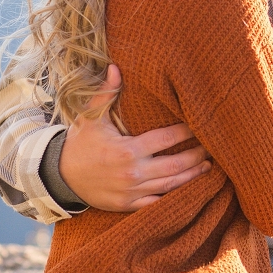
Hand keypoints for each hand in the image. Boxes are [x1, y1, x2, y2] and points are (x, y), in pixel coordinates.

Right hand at [59, 65, 210, 211]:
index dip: (185, 132)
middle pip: (175, 165)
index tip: (199, 125)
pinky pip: (158, 203)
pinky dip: (176, 197)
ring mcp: (132, 191)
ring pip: (171, 185)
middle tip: (212, 147)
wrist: (61, 176)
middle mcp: (133, 172)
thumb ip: (106, 92)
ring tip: (208, 166)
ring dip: (192, 176)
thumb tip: (116, 66)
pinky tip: (190, 189)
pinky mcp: (129, 205)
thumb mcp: (90, 117)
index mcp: (127, 150)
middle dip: (197, 155)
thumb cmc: (80, 143)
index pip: (166, 139)